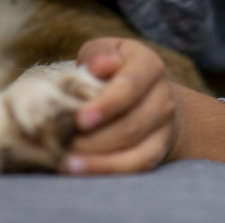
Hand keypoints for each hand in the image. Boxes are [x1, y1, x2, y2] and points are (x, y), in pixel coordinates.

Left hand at [61, 37, 224, 173]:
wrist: (147, 93)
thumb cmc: (114, 68)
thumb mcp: (104, 52)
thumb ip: (98, 55)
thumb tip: (97, 64)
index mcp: (149, 65)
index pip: (131, 86)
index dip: (106, 105)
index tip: (79, 120)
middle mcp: (162, 98)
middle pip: (131, 125)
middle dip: (94, 139)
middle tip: (61, 143)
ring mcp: (163, 127)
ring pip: (134, 151)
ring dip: (97, 160)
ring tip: (65, 161)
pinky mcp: (158, 151)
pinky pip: (136, 167)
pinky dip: (107, 171)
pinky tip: (80, 170)